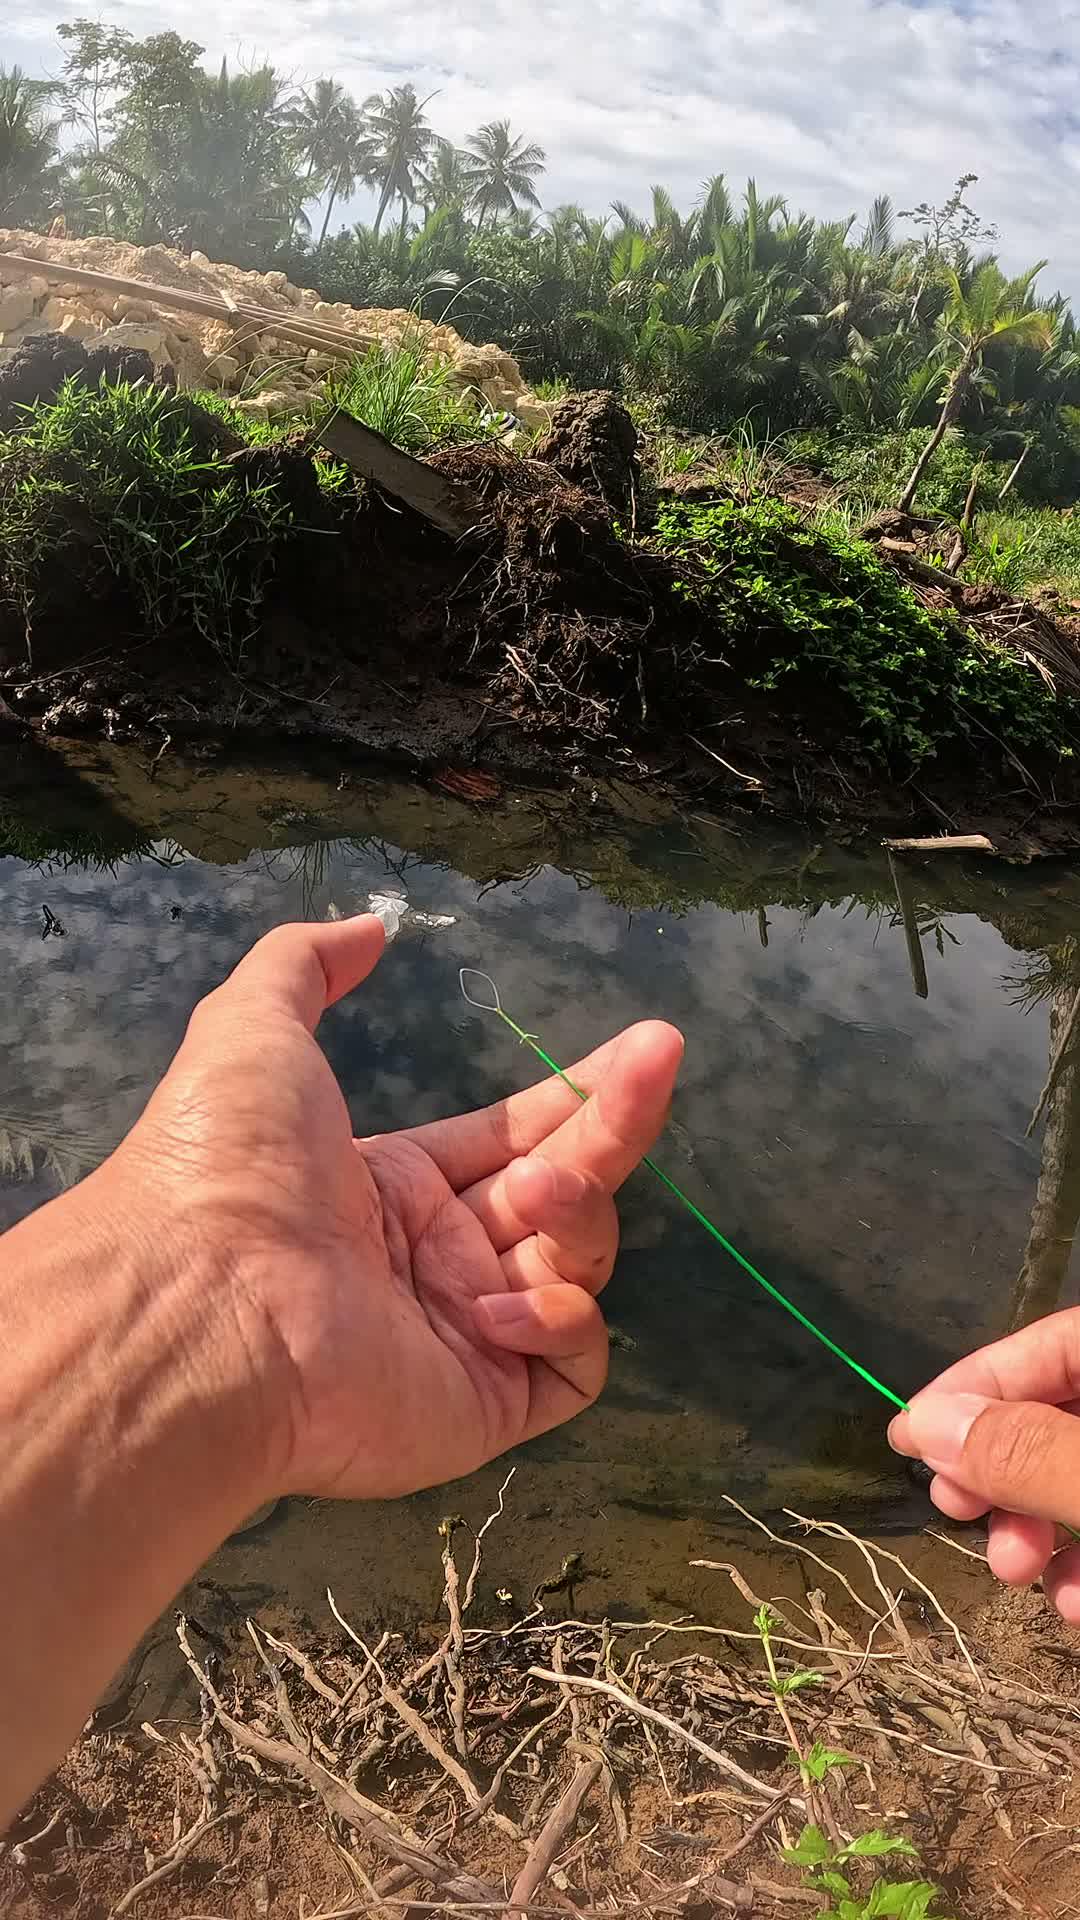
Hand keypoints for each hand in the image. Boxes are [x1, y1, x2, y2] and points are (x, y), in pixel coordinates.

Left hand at [115, 915, 683, 1505]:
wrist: (202, 1301)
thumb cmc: (227, 1162)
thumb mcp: (253, 1028)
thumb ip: (305, 964)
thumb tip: (369, 928)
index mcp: (399, 1184)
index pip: (518, 1136)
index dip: (581, 1094)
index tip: (645, 1047)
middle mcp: (441, 1257)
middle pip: (567, 1185)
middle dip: (617, 1120)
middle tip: (663, 1055)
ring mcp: (469, 1333)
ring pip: (579, 1264)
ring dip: (577, 1213)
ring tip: (536, 1193)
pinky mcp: (488, 1402)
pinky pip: (572, 1360)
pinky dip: (559, 1320)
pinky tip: (499, 1302)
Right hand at [888, 1310, 1079, 1621]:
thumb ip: (1025, 1452)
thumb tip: (926, 1425)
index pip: (1050, 1341)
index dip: (978, 1382)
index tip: (910, 1437)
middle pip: (1058, 1413)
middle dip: (998, 1466)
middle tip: (954, 1508)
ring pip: (1075, 1478)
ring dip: (1031, 1526)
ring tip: (1012, 1572)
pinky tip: (1070, 1604)